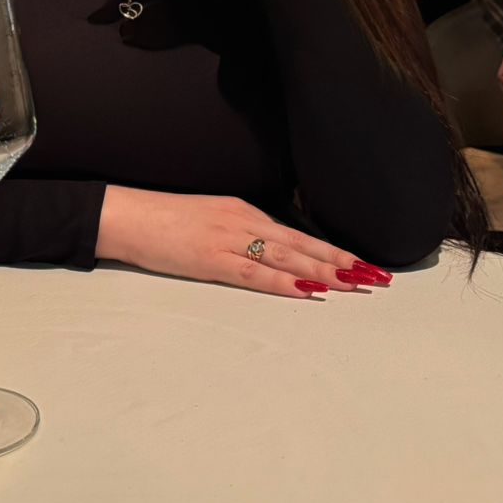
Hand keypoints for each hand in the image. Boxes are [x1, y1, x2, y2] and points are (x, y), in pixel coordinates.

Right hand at [96, 187, 392, 296]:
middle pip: (302, 245)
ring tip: (356, 284)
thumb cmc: (162, 220)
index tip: (361, 262)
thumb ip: (238, 231)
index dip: (332, 249)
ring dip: (325, 272)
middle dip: (342, 261)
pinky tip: (309, 292)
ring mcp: (228, 239)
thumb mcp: (208, 217)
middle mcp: (243, 221)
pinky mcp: (211, 259)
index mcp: (243, 210)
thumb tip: (268, 252)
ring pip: (287, 259)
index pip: (297, 234)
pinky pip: (256, 274)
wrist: (125, 215)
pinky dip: (286, 284)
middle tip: (377, 276)